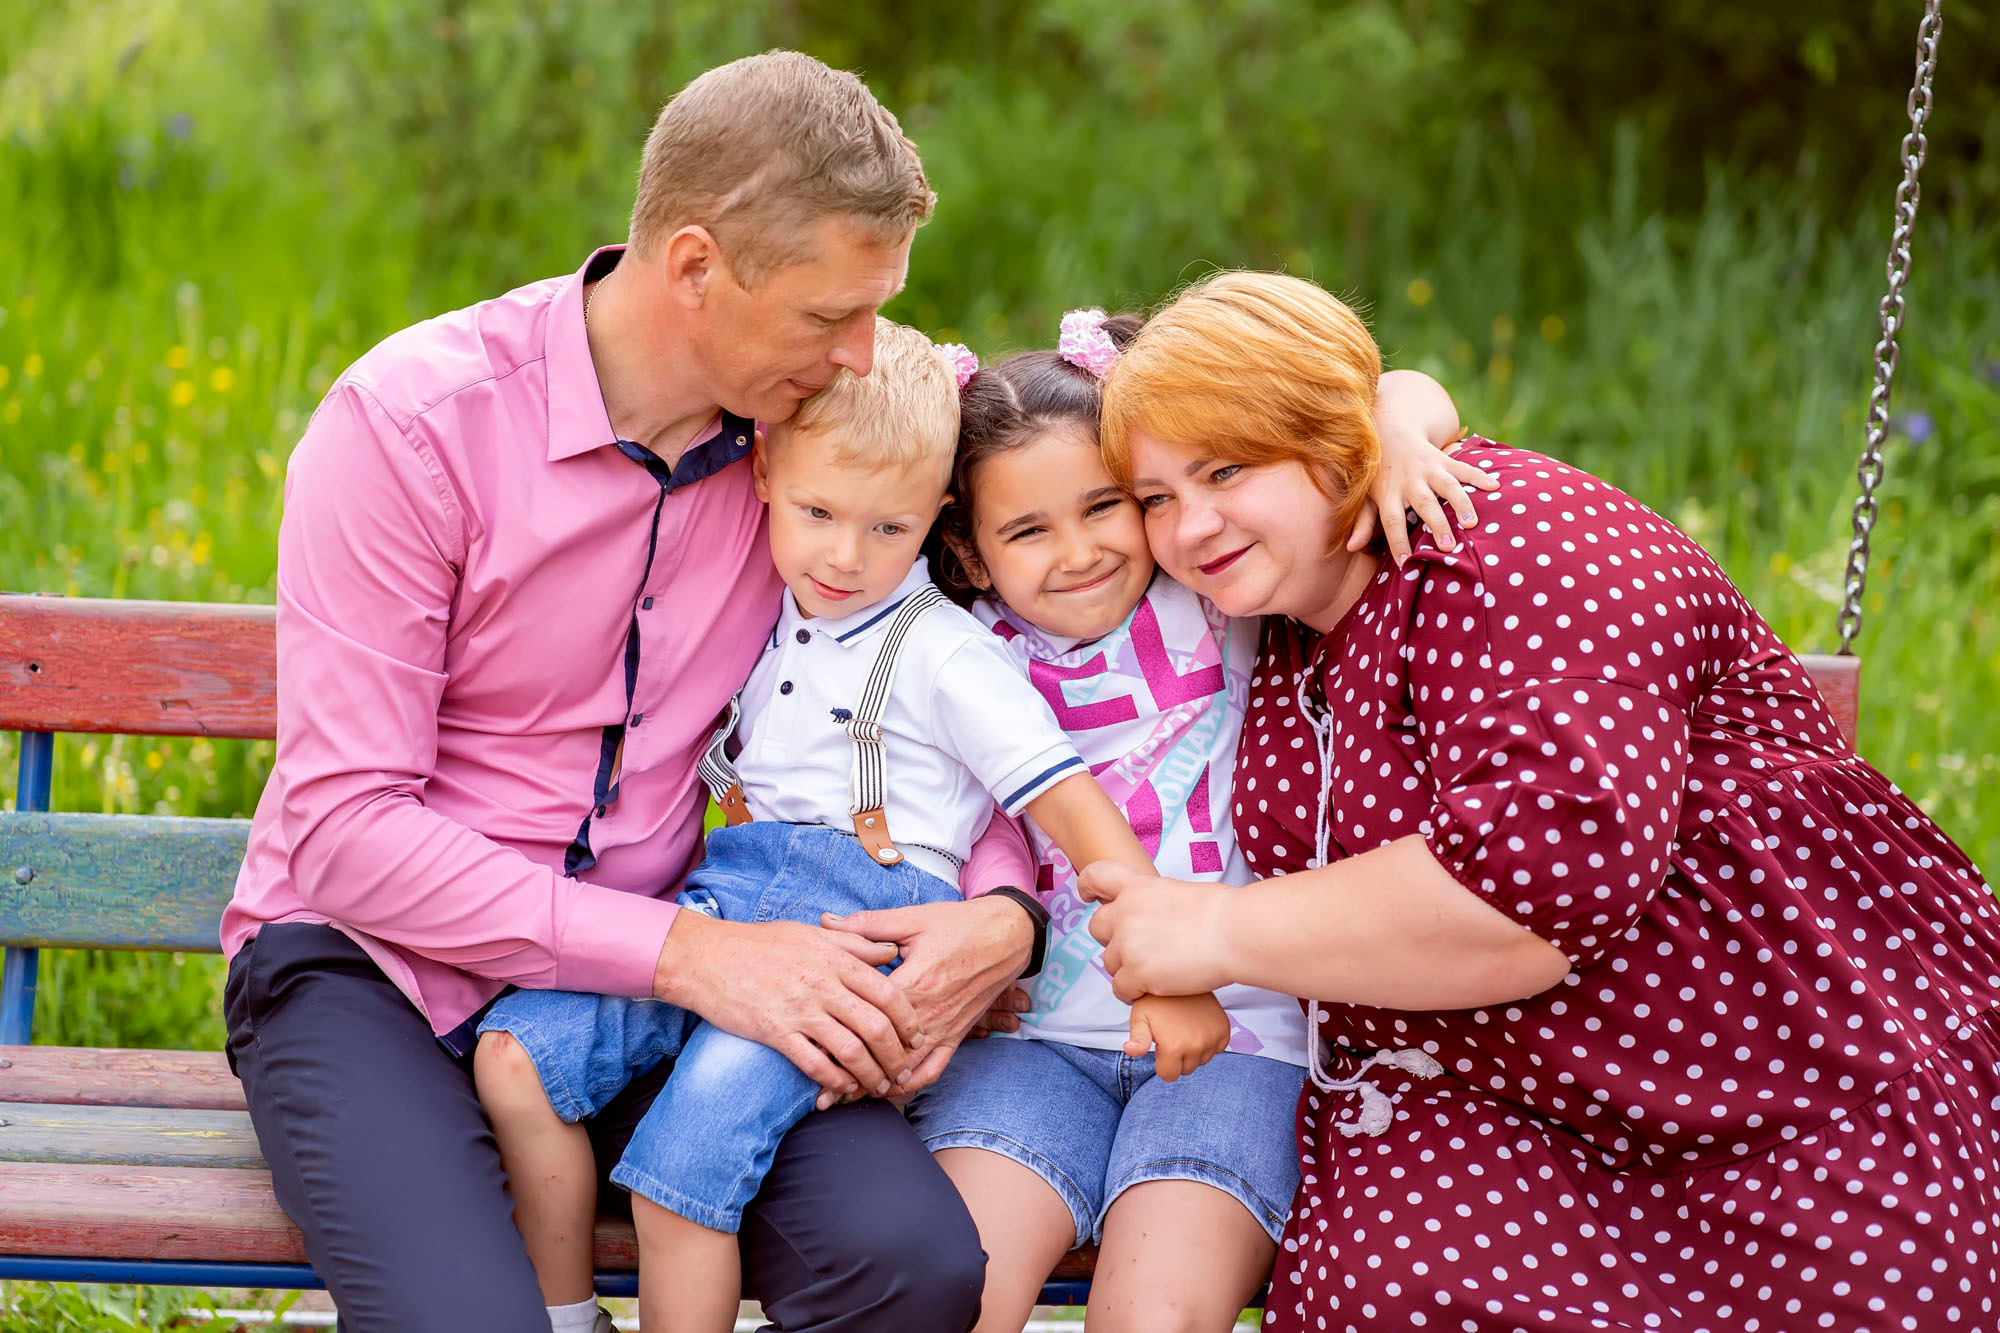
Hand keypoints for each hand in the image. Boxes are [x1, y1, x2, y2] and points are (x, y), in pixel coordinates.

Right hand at [652, 910, 916, 1102]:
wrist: (706, 958)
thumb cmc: (759, 944)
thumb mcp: (810, 934)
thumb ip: (853, 943)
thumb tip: (890, 951)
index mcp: (835, 959)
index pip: (888, 992)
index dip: (909, 1020)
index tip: (917, 1037)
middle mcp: (822, 985)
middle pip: (876, 1026)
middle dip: (897, 1055)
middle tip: (904, 1070)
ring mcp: (799, 1010)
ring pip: (851, 1050)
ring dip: (871, 1074)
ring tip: (880, 1086)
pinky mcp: (775, 1032)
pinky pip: (815, 1064)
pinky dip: (835, 1080)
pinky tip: (843, 1088)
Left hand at [820, 893, 1033, 1103]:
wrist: (1008, 934)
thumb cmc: (958, 923)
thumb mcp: (912, 918)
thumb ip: (866, 925)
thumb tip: (824, 922)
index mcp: (914, 981)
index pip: (868, 1016)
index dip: (840, 1034)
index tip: (812, 1048)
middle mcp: (929, 1012)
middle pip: (883, 1051)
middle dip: (851, 1072)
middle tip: (822, 1091)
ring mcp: (945, 1027)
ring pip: (906, 1068)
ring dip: (877, 1085)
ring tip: (847, 1097)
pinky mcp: (957, 1034)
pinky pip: (934, 1069)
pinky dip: (912, 1084)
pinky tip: (889, 1090)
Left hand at [1079, 861, 1234, 1001]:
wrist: (1233, 932)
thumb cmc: (1221, 912)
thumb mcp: (1178, 891)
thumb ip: (1155, 902)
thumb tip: (1156, 916)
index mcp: (1138, 887)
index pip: (1096, 876)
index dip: (1087, 886)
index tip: (1089, 896)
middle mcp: (1125, 913)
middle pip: (1097, 928)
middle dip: (1112, 940)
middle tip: (1137, 948)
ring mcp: (1127, 944)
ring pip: (1109, 962)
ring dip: (1126, 969)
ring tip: (1154, 972)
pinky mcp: (1135, 973)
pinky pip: (1119, 988)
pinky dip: (1132, 993)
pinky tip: (1150, 990)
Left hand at [1125, 992, 1230, 1080]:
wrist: (1180, 974)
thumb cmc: (1157, 997)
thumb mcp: (1140, 1016)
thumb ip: (1137, 1039)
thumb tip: (1130, 1051)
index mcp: (1174, 1047)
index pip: (1169, 1076)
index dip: (1162, 1063)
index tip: (1161, 1046)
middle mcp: (1196, 1046)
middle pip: (1186, 1070)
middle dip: (1177, 1058)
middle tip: (1172, 1034)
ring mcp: (1212, 1038)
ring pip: (1202, 1060)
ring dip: (1193, 1051)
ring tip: (1184, 1028)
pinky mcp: (1224, 1029)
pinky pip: (1218, 1048)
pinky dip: (1209, 1042)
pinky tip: (1198, 1026)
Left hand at [1348, 434, 1496, 565]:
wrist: (1390, 431)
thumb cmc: (1379, 474)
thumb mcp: (1367, 496)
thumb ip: (1364, 522)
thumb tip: (1351, 547)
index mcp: (1388, 493)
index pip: (1391, 521)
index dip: (1397, 542)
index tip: (1406, 564)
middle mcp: (1409, 480)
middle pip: (1423, 504)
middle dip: (1436, 524)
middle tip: (1447, 546)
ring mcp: (1428, 468)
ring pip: (1447, 485)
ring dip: (1460, 503)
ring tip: (1472, 523)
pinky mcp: (1444, 459)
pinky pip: (1464, 467)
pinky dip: (1479, 476)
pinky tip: (1494, 486)